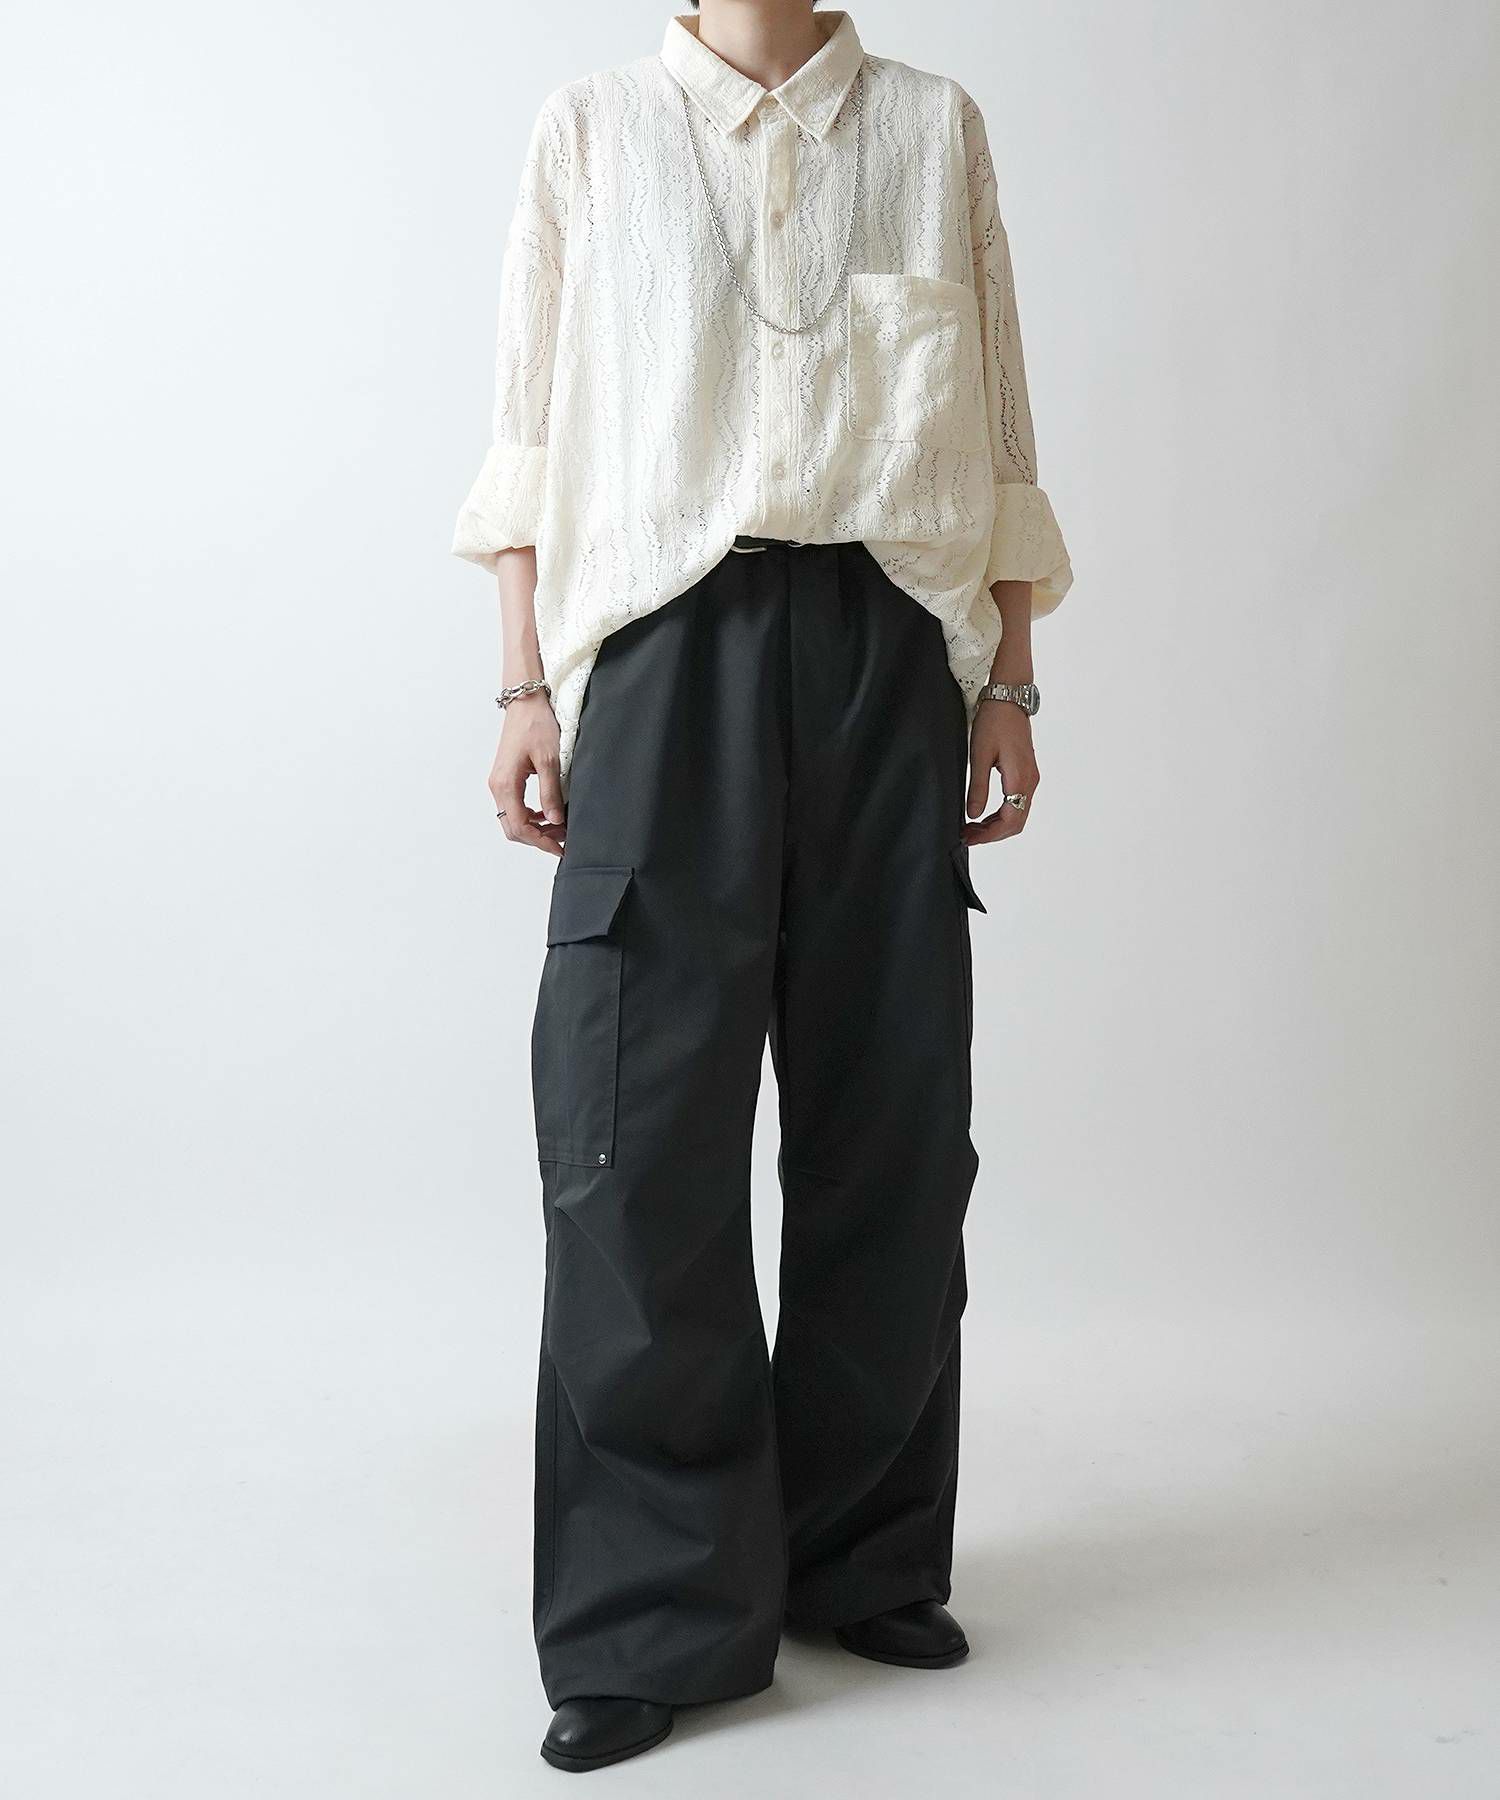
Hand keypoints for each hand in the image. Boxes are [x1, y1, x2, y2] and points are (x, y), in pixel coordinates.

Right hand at [488, 694, 565, 855]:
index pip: (520, 826)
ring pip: (512, 819)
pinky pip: (514, 806)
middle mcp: (497, 786)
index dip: (540, 841)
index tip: (560, 848)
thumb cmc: (536, 725)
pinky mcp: (505, 778)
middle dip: (537, 838)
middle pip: (512, 828)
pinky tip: (548, 813)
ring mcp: (499, 782)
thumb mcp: (550, 760)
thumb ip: (551, 792)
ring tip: (559, 827)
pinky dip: (530, 816)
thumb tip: (554, 821)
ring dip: (534, 828)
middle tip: (562, 840)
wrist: (525, 702)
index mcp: (506, 784)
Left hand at [964, 699, 1038, 845]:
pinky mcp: (1026, 773)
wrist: (1009, 698)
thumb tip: (973, 814)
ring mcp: (1030, 778)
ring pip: (1017, 814)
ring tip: (972, 826)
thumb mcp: (979, 755)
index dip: (989, 834)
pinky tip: (984, 813)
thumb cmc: (994, 721)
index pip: (1009, 820)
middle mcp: (1030, 781)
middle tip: (967, 835)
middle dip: (992, 834)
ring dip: (996, 825)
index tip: (968, 837)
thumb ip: (977, 787)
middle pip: (1016, 822)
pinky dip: (1001, 814)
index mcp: (1019, 778)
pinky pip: (1017, 803)